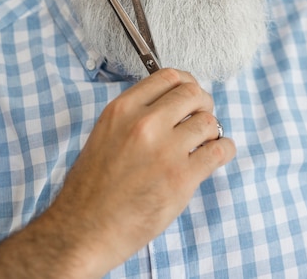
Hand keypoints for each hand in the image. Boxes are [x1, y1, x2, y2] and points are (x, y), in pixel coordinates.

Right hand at [0, 68, 234, 278]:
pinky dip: (224, 149)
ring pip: (208, 121)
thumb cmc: (90, 187)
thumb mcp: (105, 133)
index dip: (186, 82)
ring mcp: (164, 149)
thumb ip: (135, 115)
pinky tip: (219, 154)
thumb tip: (170, 105)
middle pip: (192, 93)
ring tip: (206, 142)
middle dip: (203, 102)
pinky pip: (218, 150)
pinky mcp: (181, 178)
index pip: (168, 76)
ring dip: (212, 129)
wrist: (82, 230)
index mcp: (123, 108)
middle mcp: (144, 122)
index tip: (190, 93)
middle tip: (202, 116)